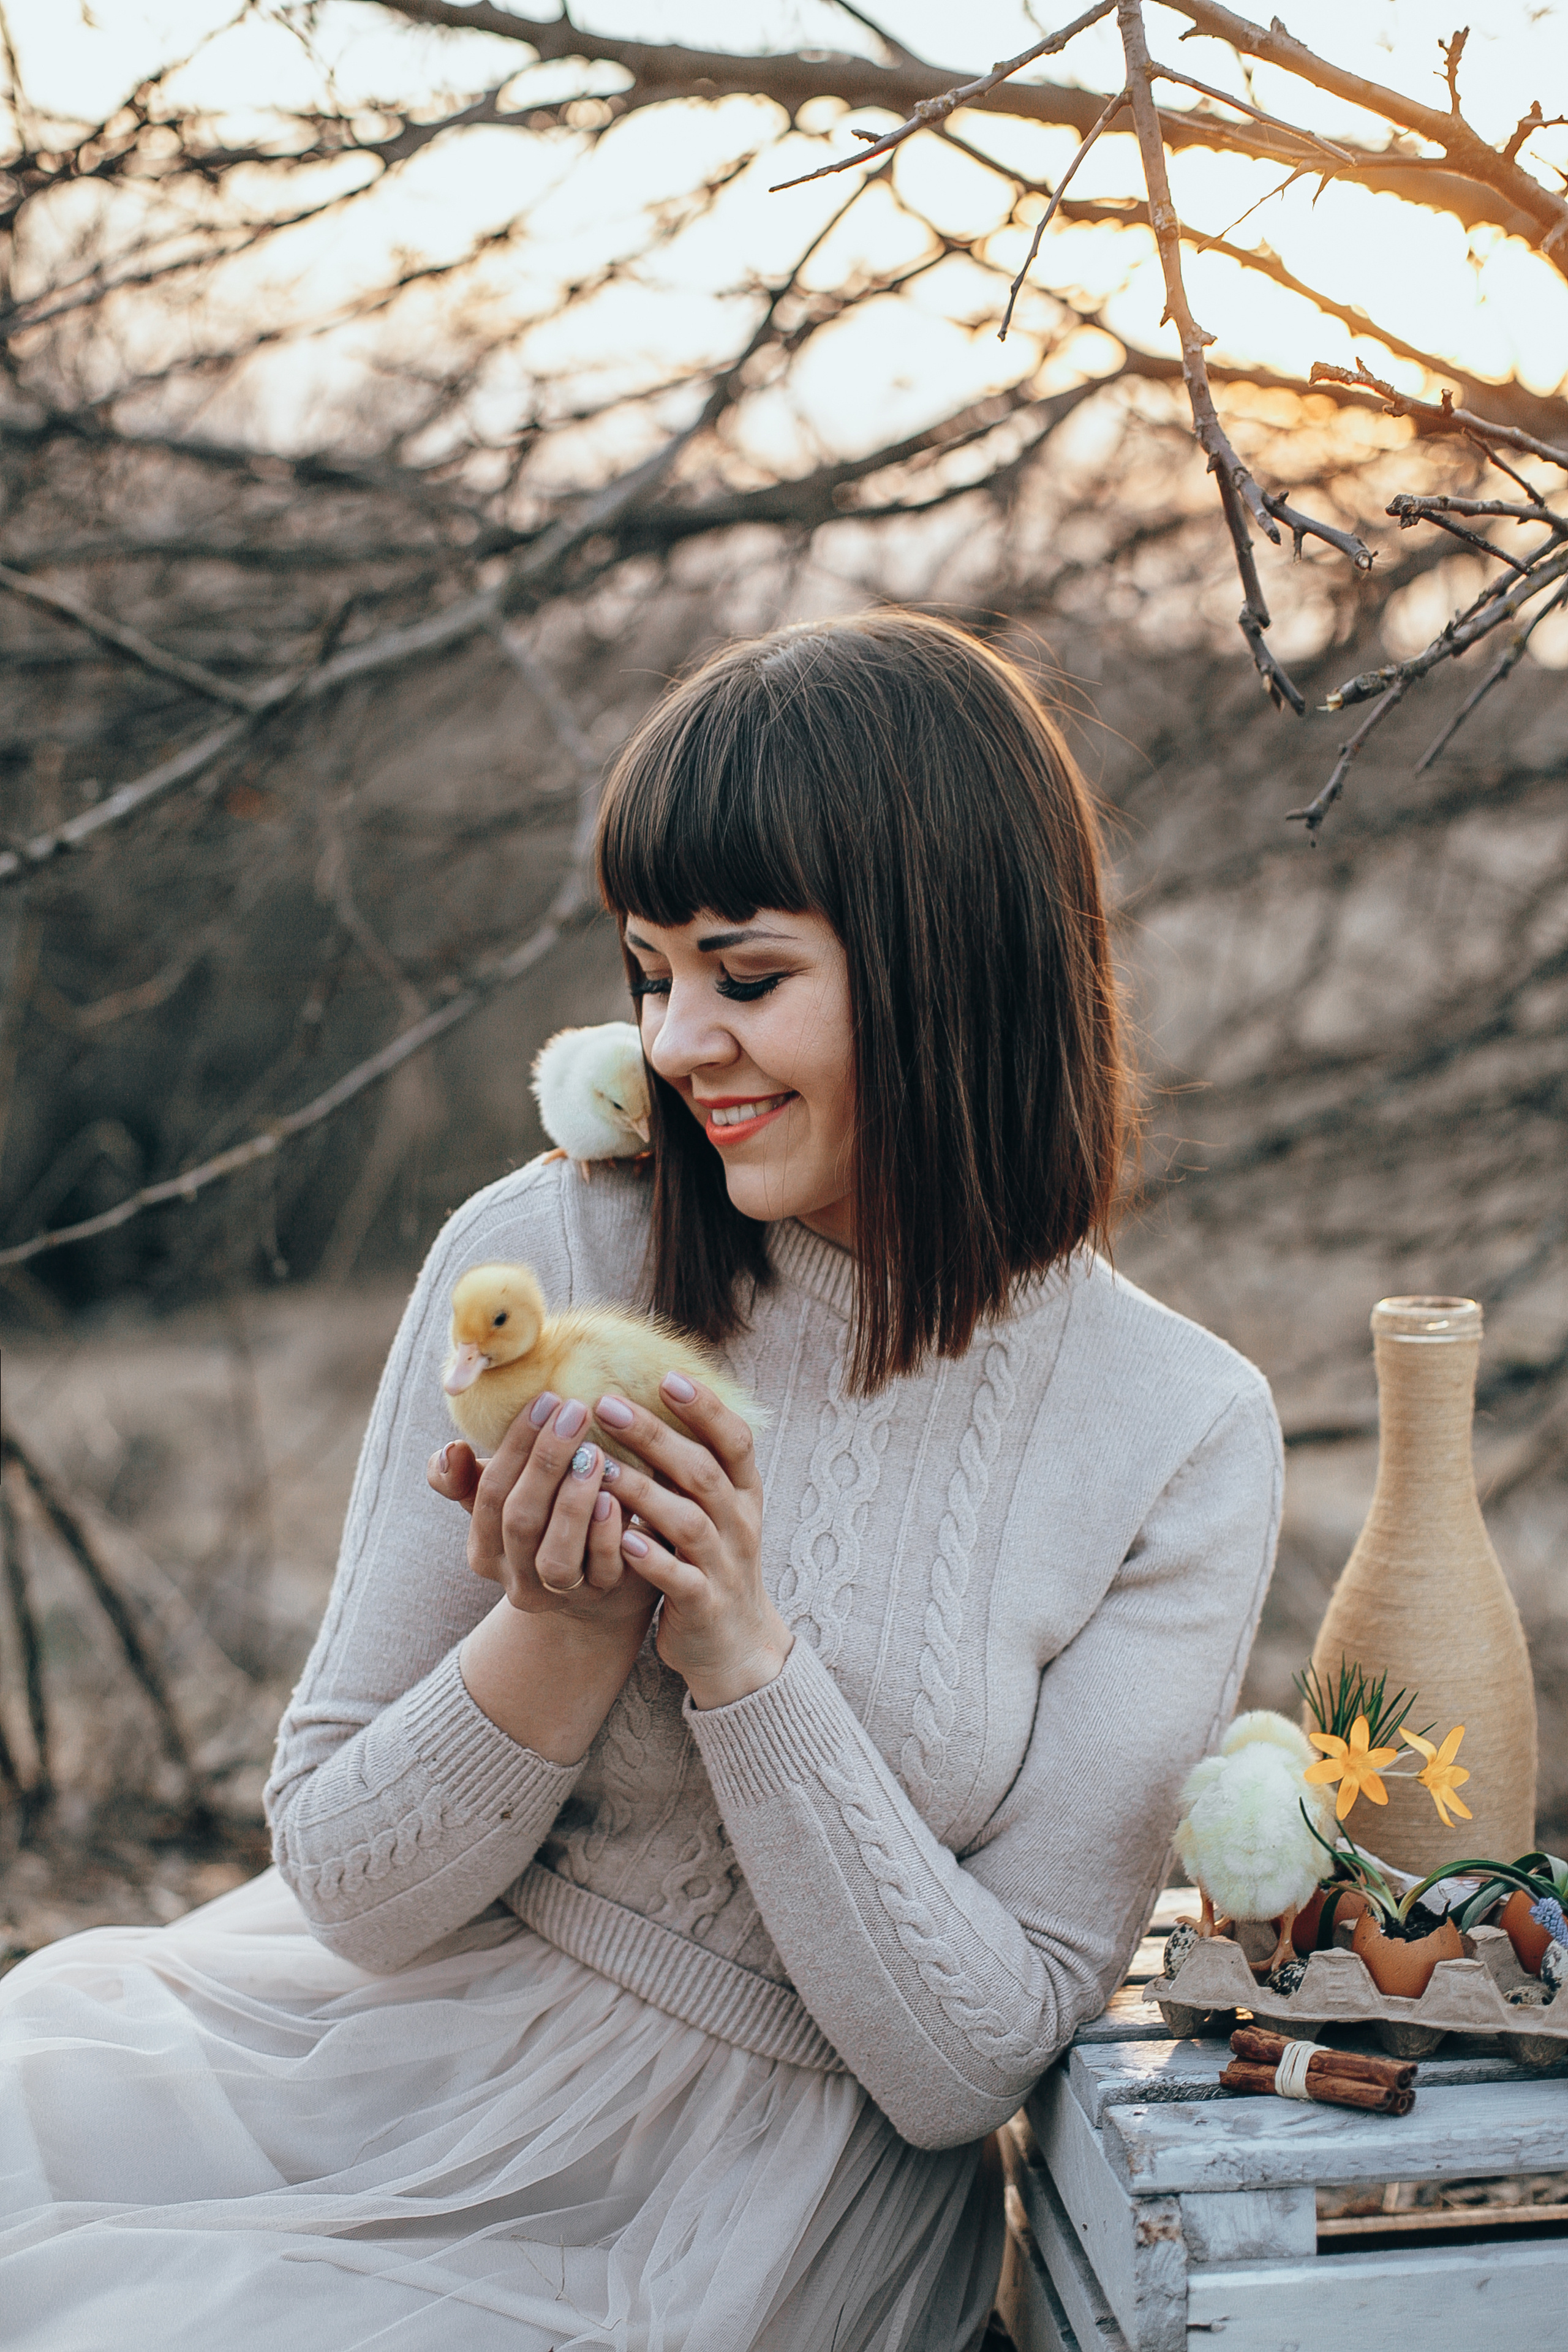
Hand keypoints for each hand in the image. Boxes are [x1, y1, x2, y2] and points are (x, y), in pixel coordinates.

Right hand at [427, 1398, 654, 1628]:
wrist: (598, 1579)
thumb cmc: (546, 1519)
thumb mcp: (504, 1498)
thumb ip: (467, 1476)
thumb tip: (449, 1450)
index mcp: (484, 1550)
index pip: (489, 1493)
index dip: (516, 1446)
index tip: (545, 1399)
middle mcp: (516, 1578)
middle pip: (520, 1520)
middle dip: (546, 1461)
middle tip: (575, 1410)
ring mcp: (560, 1593)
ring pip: (556, 1557)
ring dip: (572, 1502)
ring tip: (594, 1453)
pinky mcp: (604, 1595)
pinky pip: (602, 1570)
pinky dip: (605, 1534)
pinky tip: (615, 1497)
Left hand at [593, 1375, 791, 1708]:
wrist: (735, 1645)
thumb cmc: (712, 1561)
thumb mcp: (715, 1510)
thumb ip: (690, 1467)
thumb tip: (647, 1403)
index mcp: (744, 1493)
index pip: (734, 1440)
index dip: (705, 1408)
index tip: (666, 1375)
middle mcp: (739, 1523)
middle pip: (702, 1471)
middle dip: (655, 1436)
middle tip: (606, 1403)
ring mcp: (724, 1565)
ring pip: (688, 1521)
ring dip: (643, 1492)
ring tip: (599, 1467)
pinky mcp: (703, 1604)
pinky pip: (678, 1577)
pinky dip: (650, 1557)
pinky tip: (620, 1540)